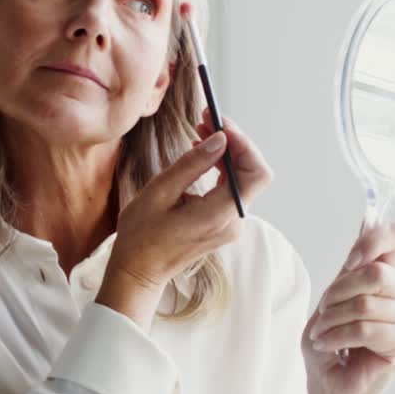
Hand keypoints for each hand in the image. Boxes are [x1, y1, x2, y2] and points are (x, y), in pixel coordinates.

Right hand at [109, 107, 272, 289]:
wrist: (138, 272)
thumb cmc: (141, 236)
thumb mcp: (160, 193)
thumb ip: (193, 165)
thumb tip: (221, 139)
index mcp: (218, 215)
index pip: (255, 173)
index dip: (244, 143)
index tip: (219, 124)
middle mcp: (232, 222)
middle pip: (252, 174)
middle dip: (233, 143)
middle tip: (206, 121)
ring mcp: (229, 225)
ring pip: (242, 180)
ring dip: (226, 153)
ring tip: (199, 133)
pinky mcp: (222, 224)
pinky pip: (231, 190)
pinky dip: (220, 169)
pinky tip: (201, 156)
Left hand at [302, 221, 394, 393]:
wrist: (329, 382)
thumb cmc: (331, 342)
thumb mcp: (333, 296)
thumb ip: (352, 265)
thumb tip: (367, 220)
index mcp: (391, 274)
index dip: (374, 240)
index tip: (352, 259)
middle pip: (376, 273)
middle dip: (338, 293)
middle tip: (324, 312)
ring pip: (366, 304)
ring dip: (333, 320)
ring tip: (323, 334)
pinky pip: (365, 329)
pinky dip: (337, 336)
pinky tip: (328, 344)